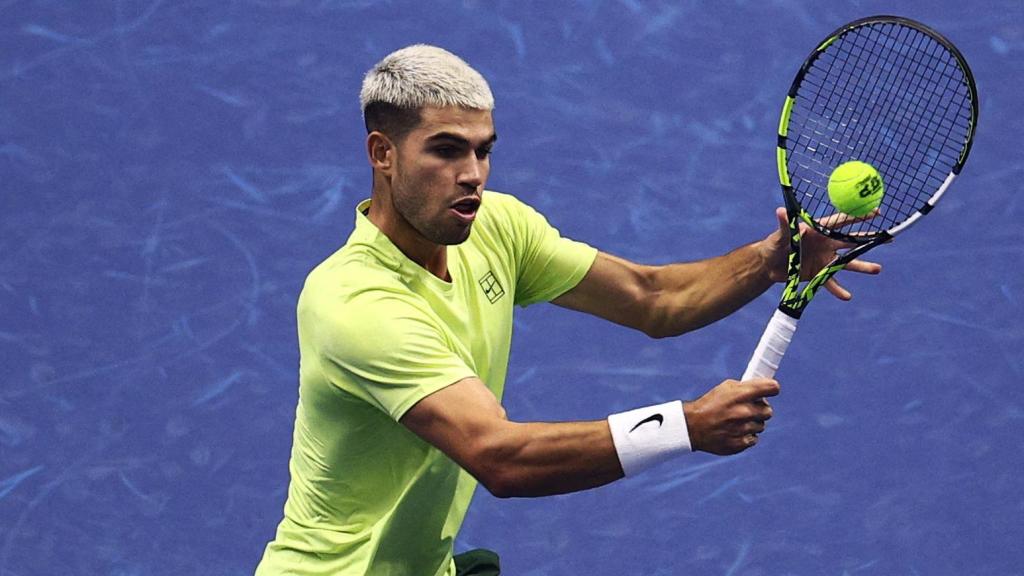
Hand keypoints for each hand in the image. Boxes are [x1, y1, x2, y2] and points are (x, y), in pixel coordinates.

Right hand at [683, 378, 778, 454]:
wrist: (692, 427)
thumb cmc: (709, 404)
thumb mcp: (725, 388)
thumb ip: (746, 387)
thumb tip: (764, 389)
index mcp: (741, 394)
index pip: (772, 388)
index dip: (773, 389)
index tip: (771, 390)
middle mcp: (744, 412)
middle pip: (769, 410)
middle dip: (761, 409)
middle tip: (749, 409)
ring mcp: (743, 429)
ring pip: (761, 426)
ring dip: (753, 423)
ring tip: (737, 421)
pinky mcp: (741, 444)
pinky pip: (754, 439)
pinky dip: (746, 435)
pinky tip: (734, 431)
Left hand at [760, 207, 881, 299]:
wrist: (768, 265)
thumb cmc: (773, 244)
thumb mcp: (778, 235)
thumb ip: (784, 225)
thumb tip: (782, 211)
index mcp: (819, 230)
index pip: (842, 221)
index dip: (859, 216)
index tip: (877, 212)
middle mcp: (826, 244)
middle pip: (852, 241)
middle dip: (871, 240)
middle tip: (891, 238)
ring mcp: (825, 260)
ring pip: (848, 263)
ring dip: (862, 266)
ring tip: (877, 269)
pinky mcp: (819, 274)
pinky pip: (831, 283)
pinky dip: (838, 290)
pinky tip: (847, 296)